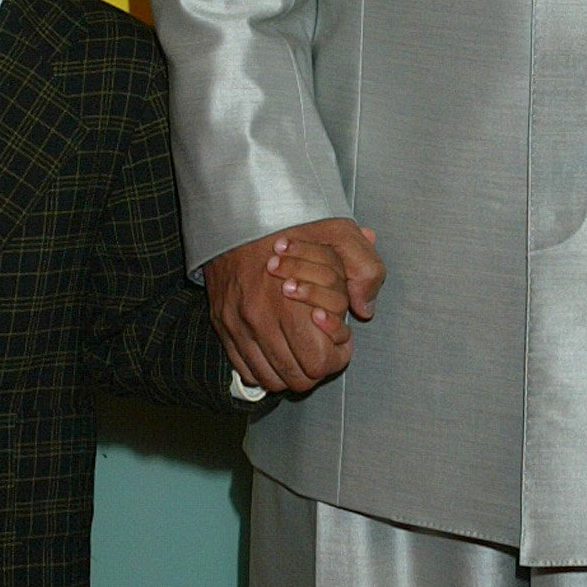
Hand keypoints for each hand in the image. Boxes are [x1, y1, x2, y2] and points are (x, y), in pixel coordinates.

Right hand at [204, 220, 383, 395]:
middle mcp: (260, 321)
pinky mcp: (221, 323)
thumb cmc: (293, 221)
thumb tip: (365, 309)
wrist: (239, 207)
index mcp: (291, 304)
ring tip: (301, 348)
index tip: (341, 340)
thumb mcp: (342, 233)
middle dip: (316, 367)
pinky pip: (243, 368)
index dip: (338, 356)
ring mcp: (237, 325)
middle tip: (323, 345)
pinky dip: (263, 368)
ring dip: (290, 371)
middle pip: (296, 378)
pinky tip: (276, 349)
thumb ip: (365, 270)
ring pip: (269, 379)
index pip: (319, 364)